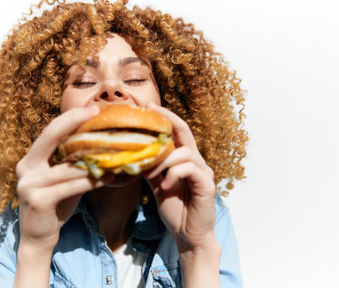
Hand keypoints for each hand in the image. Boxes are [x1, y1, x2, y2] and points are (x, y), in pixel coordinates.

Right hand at [15, 105, 113, 250]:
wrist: (38, 238)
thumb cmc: (54, 206)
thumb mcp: (63, 180)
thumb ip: (74, 164)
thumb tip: (103, 148)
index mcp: (30, 160)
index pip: (49, 132)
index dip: (70, 118)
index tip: (92, 108)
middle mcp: (25, 168)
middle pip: (50, 137)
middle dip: (74, 122)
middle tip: (97, 112)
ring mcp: (29, 184)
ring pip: (67, 167)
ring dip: (93, 161)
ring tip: (116, 154)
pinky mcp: (38, 200)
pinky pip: (70, 187)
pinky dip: (91, 182)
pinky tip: (108, 178)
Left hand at [144, 103, 217, 252]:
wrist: (188, 235)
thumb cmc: (175, 208)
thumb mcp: (156, 184)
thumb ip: (149, 168)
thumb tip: (131, 153)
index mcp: (183, 158)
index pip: (173, 130)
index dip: (160, 115)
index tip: (142, 103)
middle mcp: (195, 160)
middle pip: (183, 130)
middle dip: (165, 117)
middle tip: (147, 108)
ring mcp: (203, 171)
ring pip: (184, 151)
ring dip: (163, 159)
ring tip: (150, 172)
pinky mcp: (207, 185)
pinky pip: (189, 169)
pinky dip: (173, 173)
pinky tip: (164, 185)